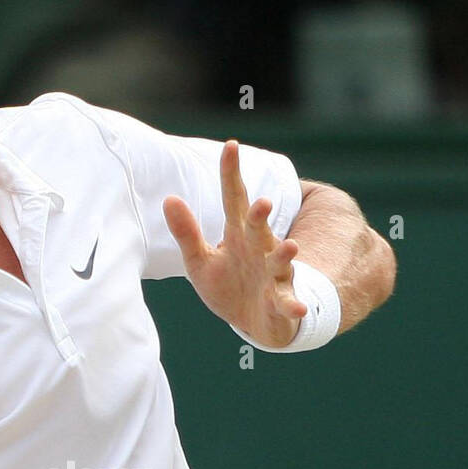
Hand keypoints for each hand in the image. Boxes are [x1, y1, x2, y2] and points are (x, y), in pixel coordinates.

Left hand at [162, 139, 307, 347]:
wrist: (252, 322)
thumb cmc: (227, 286)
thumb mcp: (200, 261)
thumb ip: (186, 233)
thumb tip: (168, 198)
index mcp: (238, 235)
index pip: (234, 199)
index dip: (231, 174)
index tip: (230, 146)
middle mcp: (260, 249)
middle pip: (259, 229)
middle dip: (261, 217)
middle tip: (262, 202)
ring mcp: (273, 275)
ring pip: (280, 262)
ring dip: (284, 255)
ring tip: (290, 246)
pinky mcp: (281, 302)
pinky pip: (288, 303)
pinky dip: (293, 306)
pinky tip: (299, 309)